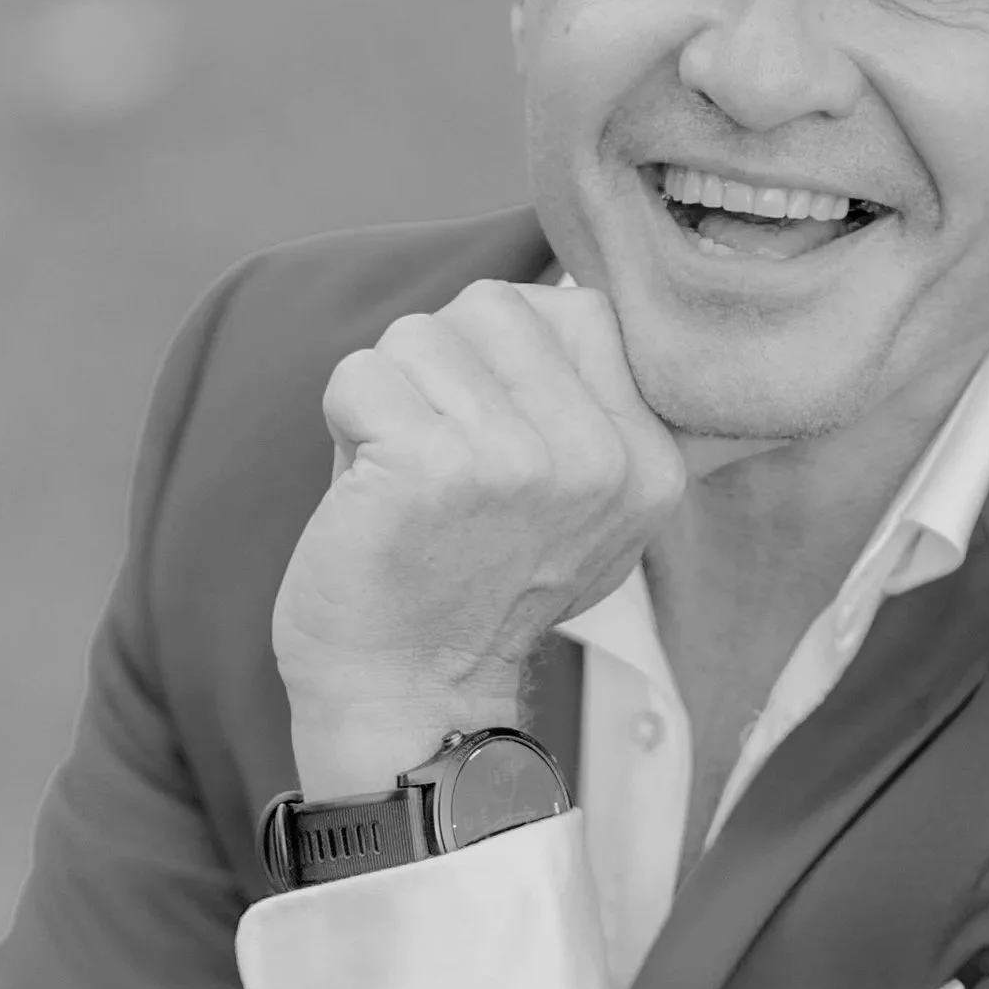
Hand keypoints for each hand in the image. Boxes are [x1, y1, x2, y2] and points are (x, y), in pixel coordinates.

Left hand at [271, 281, 685, 796]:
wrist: (408, 698)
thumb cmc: (470, 586)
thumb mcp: (582, 508)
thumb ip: (589, 406)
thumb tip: (566, 290)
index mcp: (644, 459)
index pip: (576, 309)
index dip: (506, 351)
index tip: (491, 432)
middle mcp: (596, 456)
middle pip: (491, 305)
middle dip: (441, 365)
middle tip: (437, 455)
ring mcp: (516, 459)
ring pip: (417, 334)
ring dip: (389, 397)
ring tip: (403, 477)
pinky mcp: (431, 465)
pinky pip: (358, 373)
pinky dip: (343, 423)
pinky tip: (368, 491)